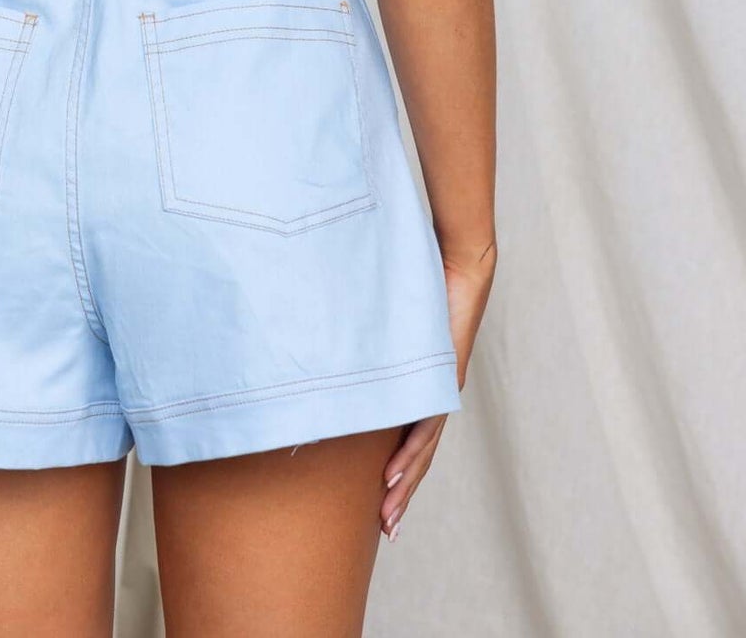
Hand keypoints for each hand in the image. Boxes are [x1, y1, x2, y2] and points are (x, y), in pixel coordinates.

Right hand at [379, 240, 495, 540]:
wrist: (459, 262)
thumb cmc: (421, 281)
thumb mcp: (387, 320)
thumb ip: (369, 337)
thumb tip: (332, 336)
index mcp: (421, 386)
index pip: (410, 439)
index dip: (399, 473)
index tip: (382, 502)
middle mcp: (432, 393)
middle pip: (419, 455)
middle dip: (402, 495)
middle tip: (387, 530)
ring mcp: (439, 388)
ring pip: (423, 449)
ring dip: (404, 486)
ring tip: (388, 518)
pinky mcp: (443, 378)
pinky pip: (424, 423)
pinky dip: (409, 453)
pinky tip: (393, 478)